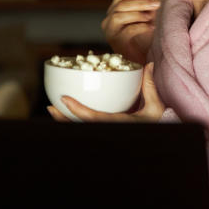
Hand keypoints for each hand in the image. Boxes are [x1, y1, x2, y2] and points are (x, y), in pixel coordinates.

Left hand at [46, 62, 165, 122]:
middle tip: (51, 107)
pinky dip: (73, 122)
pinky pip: (85, 129)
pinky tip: (63, 115)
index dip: (77, 111)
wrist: (157, 142)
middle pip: (82, 127)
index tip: (64, 100)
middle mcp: (111, 131)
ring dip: (65, 122)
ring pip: (81, 129)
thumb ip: (149, 86)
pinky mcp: (106, 133)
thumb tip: (148, 65)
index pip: (94, 118)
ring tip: (53, 110)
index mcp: (121, 124)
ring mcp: (107, 133)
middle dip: (64, 119)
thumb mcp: (155, 106)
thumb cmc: (157, 123)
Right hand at [100, 0, 161, 64]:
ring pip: (118, 16)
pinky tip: (152, 27)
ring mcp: (110, 33)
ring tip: (152, 15)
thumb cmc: (143, 39)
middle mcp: (108, 21)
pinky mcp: (116, 44)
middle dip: (140, 2)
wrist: (141, 61)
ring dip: (138, 13)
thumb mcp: (145, 20)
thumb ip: (147, 8)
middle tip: (156, 3)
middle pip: (120, 5)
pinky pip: (126, 31)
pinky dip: (141, 27)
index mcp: (114, 12)